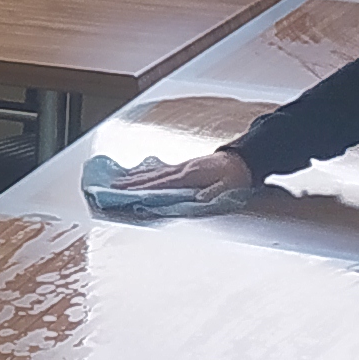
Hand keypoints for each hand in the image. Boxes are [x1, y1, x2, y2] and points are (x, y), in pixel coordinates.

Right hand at [124, 150, 254, 196]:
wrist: (245, 159)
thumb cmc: (237, 175)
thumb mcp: (229, 186)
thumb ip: (212, 193)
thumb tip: (197, 200)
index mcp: (191, 175)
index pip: (163, 183)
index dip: (144, 188)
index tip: (126, 191)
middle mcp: (183, 168)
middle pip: (153, 176)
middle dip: (132, 181)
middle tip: (113, 186)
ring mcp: (183, 166)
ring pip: (155, 172)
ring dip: (136, 176)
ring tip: (119, 180)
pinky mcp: (186, 166)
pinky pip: (162, 170)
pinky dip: (148, 172)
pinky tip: (142, 174)